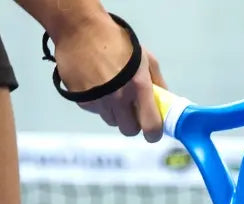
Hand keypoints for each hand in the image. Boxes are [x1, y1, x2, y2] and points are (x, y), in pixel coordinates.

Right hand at [49, 18, 167, 141]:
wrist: (81, 31)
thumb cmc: (116, 41)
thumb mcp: (145, 58)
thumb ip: (157, 82)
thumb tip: (163, 102)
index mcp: (138, 87)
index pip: (150, 126)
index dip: (154, 133)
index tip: (153, 130)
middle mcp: (118, 99)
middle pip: (129, 130)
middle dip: (132, 122)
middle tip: (131, 107)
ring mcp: (98, 102)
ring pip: (111, 120)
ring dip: (115, 111)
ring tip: (111, 89)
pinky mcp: (82, 101)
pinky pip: (96, 111)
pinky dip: (99, 103)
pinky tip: (97, 85)